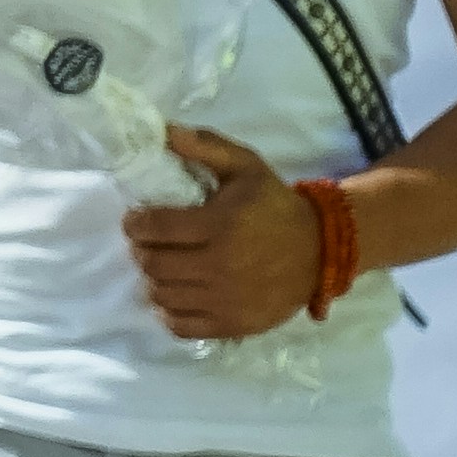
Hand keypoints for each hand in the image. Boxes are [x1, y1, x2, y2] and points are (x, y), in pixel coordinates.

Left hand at [123, 127, 322, 338]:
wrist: (321, 249)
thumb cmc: (275, 205)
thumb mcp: (246, 167)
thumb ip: (206, 147)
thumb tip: (164, 131)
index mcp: (221, 225)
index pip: (156, 228)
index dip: (136, 224)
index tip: (135, 221)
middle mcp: (221, 265)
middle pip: (154, 264)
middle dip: (142, 251)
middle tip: (147, 244)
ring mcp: (227, 299)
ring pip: (163, 295)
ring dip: (154, 279)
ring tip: (163, 266)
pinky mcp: (235, 324)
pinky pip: (183, 326)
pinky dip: (170, 312)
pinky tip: (175, 294)